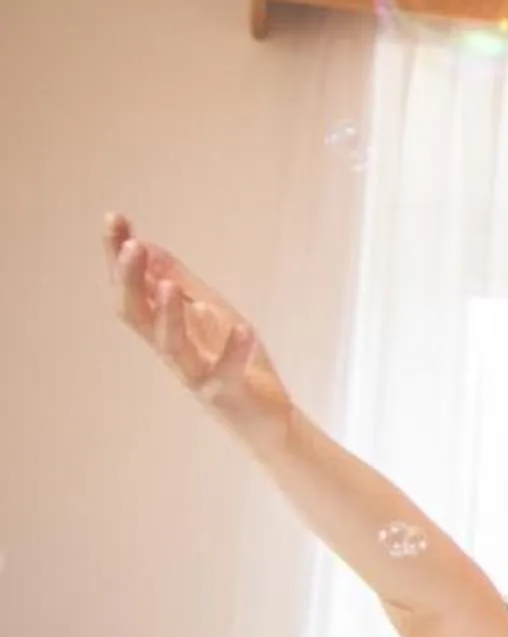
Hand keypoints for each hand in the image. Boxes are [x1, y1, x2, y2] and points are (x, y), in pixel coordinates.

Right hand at [107, 214, 295, 446]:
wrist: (266, 417)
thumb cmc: (234, 361)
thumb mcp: (210, 312)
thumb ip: (181, 283)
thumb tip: (147, 246)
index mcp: (165, 327)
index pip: (133, 288)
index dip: (119, 257)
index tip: (113, 219)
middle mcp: (171, 350)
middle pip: (136, 314)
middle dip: (130, 280)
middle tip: (130, 246)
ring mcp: (195, 373)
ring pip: (170, 346)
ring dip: (168, 315)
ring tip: (168, 286)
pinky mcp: (225, 393)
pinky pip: (224, 372)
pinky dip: (233, 350)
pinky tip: (242, 329)